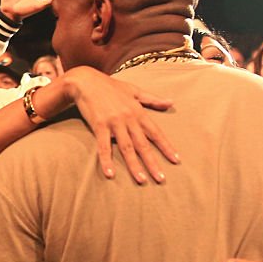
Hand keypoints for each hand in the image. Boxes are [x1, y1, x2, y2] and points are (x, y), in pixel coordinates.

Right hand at [62, 66, 177, 183]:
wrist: (86, 81)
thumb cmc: (110, 86)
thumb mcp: (134, 91)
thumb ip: (152, 99)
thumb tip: (171, 102)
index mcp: (138, 112)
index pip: (156, 132)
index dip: (166, 147)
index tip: (176, 160)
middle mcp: (128, 119)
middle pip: (143, 144)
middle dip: (153, 162)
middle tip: (161, 178)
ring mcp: (114, 123)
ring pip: (126, 148)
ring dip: (134, 165)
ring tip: (142, 180)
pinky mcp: (99, 126)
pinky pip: (104, 146)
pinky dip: (106, 160)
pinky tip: (110, 174)